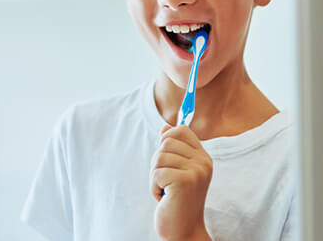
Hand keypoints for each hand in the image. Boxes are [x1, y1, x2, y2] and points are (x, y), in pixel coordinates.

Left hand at [150, 124, 212, 240]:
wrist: (183, 231)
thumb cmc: (177, 199)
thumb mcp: (176, 170)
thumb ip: (173, 148)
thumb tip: (165, 127)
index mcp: (202, 157)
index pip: (181, 130)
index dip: (167, 139)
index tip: (167, 158)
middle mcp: (203, 162)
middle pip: (166, 142)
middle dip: (158, 161)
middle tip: (166, 180)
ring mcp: (196, 171)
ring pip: (159, 157)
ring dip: (155, 176)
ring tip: (166, 189)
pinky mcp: (185, 181)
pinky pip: (156, 172)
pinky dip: (154, 187)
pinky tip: (164, 197)